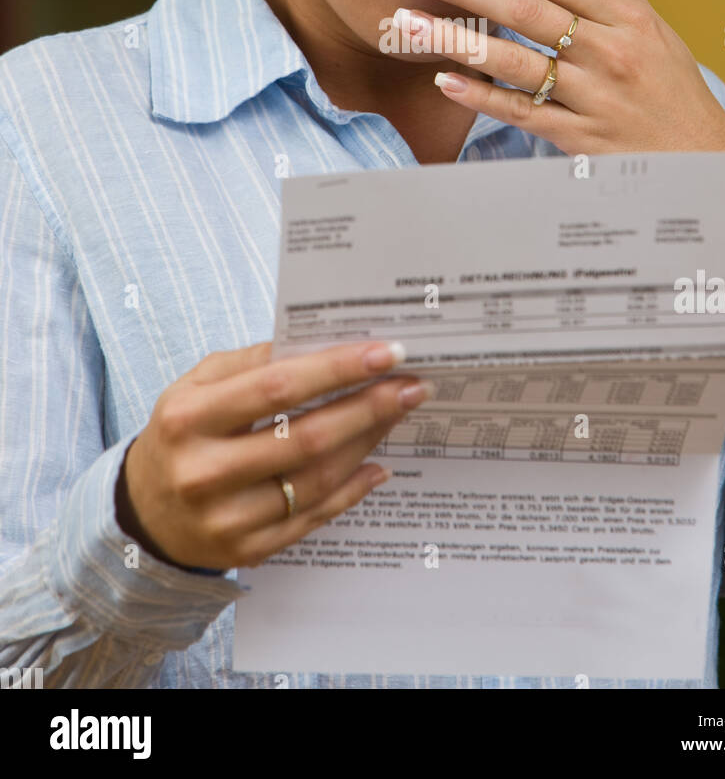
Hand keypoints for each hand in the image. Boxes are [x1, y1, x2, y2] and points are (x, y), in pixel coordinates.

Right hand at [117, 340, 430, 569]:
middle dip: (369, 407)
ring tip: (398, 413)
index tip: (385, 352)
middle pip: (306, 437)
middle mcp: (204, 471)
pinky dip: (353, 489)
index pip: (277, 387)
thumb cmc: (182, 433)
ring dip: (368, 443)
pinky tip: (378, 462)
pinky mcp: (247, 550)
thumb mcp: (197, 384)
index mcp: (189, 418)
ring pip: (317, 479)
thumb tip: (323, 343)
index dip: (337, 368)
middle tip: (411, 385)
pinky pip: (314, 517)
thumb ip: (253, 361)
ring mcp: (226, 518)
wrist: (144, 512)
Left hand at [396, 0, 724, 154]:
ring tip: (409, 24)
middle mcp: (609, 53)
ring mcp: (594, 98)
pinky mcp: (581, 139)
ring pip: (516, 63)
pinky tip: (445, 82)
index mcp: (626, 19)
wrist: (705, 164)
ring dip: (457, 41)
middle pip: (526, 13)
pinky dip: (482, 97)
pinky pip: (523, 114)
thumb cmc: (676, 91)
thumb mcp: (655, 30)